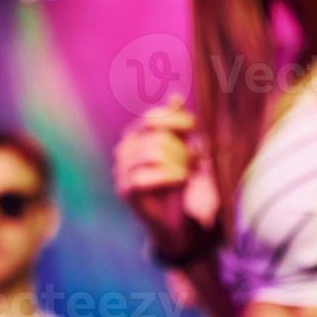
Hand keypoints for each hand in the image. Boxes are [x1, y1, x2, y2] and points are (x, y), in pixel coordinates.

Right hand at [111, 95, 214, 251]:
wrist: (178, 220)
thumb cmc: (183, 180)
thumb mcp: (184, 147)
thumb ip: (177, 123)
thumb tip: (174, 96)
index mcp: (136, 134)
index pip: (152, 118)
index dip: (176, 120)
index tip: (194, 128)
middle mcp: (124, 149)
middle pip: (156, 137)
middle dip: (181, 148)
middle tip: (194, 161)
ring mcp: (121, 169)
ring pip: (152, 153)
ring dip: (178, 163)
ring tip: (188, 172)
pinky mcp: (125, 189)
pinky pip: (145, 177)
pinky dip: (168, 177)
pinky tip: (181, 180)